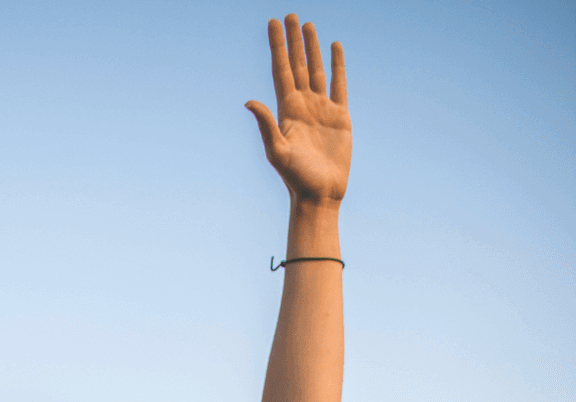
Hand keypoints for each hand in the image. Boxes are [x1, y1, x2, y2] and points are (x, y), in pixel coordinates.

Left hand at [246, 15, 349, 205]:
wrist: (320, 195)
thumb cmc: (295, 179)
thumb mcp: (278, 152)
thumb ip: (266, 125)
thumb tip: (249, 101)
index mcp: (286, 111)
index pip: (281, 70)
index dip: (277, 47)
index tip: (272, 23)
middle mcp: (303, 106)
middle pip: (297, 65)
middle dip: (293, 41)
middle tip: (290, 15)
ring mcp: (321, 109)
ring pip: (316, 70)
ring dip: (312, 48)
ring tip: (308, 25)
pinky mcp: (340, 116)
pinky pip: (339, 84)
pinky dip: (337, 65)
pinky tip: (334, 47)